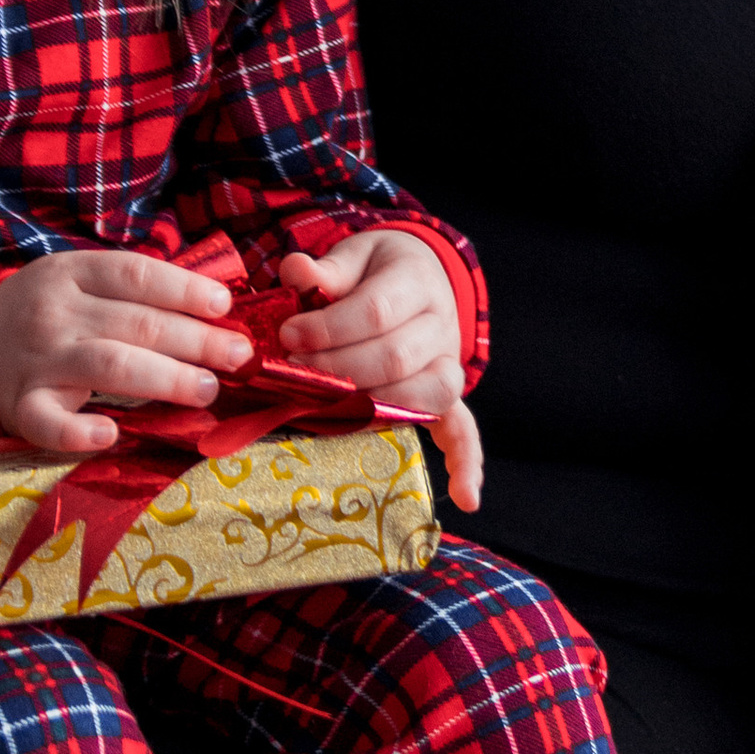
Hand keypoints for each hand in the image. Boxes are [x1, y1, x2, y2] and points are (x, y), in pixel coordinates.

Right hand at [0, 247, 253, 453]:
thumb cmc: (44, 311)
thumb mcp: (77, 282)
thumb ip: (131, 290)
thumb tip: (214, 306)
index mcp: (71, 273)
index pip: (136, 274)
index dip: (184, 289)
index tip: (225, 306)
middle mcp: (55, 313)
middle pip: (136, 323)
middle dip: (195, 340)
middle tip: (238, 357)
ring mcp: (37, 361)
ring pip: (108, 365)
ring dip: (165, 378)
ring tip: (207, 389)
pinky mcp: (20, 405)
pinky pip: (47, 422)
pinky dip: (78, 431)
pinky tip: (111, 435)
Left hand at [274, 233, 483, 509]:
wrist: (417, 276)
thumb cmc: (374, 271)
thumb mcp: (353, 255)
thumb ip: (326, 268)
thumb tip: (299, 271)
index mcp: (417, 280)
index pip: (376, 311)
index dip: (330, 328)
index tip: (289, 335)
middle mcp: (441, 324)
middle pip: (394, 357)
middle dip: (337, 369)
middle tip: (293, 369)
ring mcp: (447, 364)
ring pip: (423, 394)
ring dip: (375, 407)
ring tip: (331, 407)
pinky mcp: (445, 396)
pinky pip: (463, 431)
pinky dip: (466, 463)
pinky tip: (465, 498)